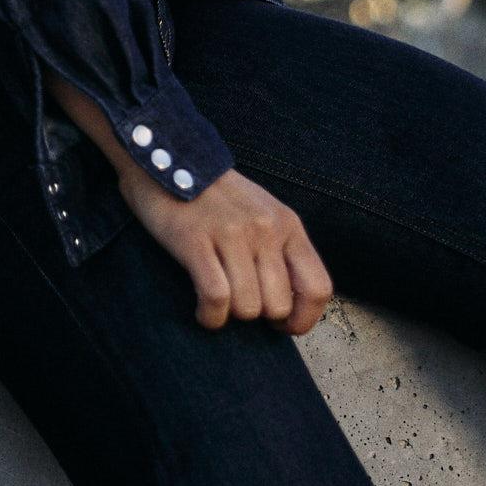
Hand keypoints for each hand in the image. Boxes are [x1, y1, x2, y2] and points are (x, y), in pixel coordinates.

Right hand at [119, 163, 333, 334]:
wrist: (167, 160)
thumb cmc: (215, 197)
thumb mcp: (262, 213)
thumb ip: (280, 250)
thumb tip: (289, 305)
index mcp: (287, 224)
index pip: (318, 288)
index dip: (303, 319)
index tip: (281, 326)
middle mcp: (265, 228)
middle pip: (278, 306)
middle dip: (258, 317)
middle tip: (238, 305)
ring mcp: (231, 233)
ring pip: (247, 307)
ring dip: (230, 316)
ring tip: (217, 303)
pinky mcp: (195, 240)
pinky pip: (216, 298)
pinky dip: (210, 316)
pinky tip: (203, 312)